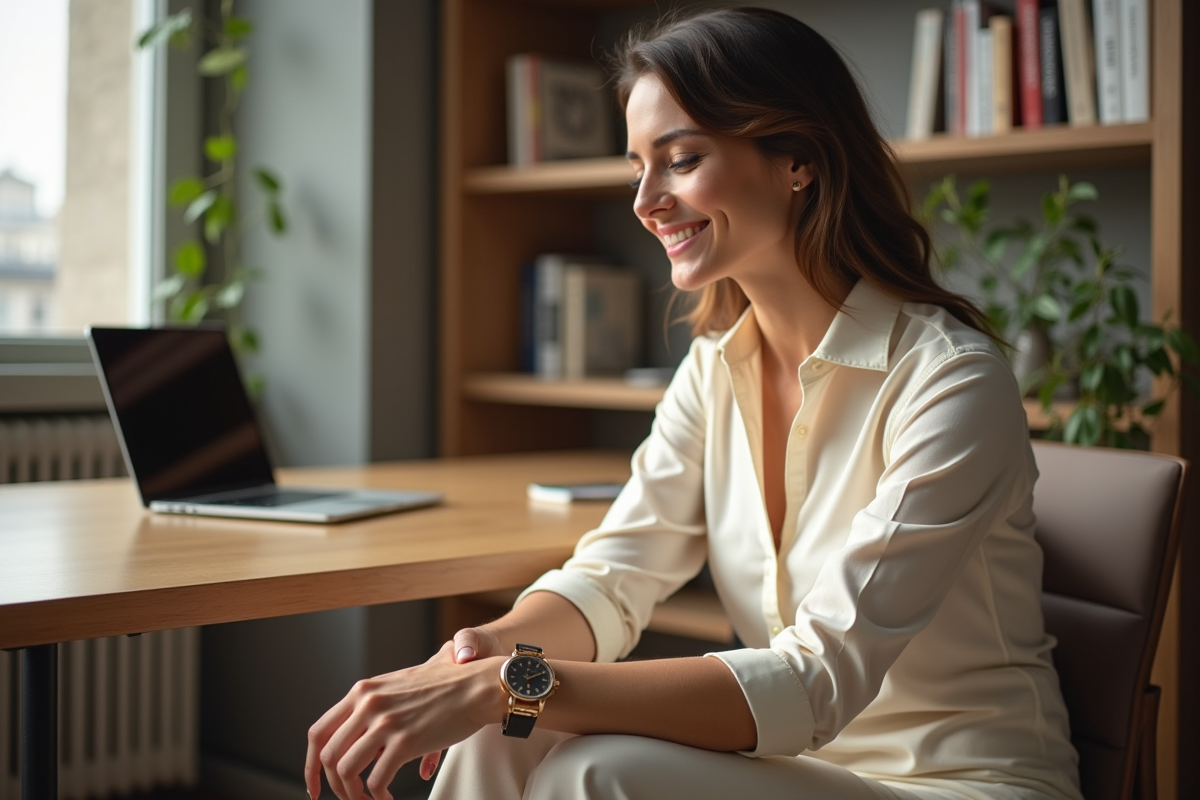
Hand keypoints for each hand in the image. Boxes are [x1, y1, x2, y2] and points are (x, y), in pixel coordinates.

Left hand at [304, 641, 504, 799]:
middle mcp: (368, 704)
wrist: (477, 686)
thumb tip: (368, 745)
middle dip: (333, 786)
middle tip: (349, 797)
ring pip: (345, 771)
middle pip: (327, 756)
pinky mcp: (405, 741)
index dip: (310, 765)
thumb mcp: (400, 687)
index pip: (318, 732)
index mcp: (363, 691)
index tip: (315, 785)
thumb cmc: (447, 687)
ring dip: (352, 795)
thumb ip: (377, 709)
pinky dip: (377, 798)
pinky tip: (388, 799)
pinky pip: (376, 781)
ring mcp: (385, 722)